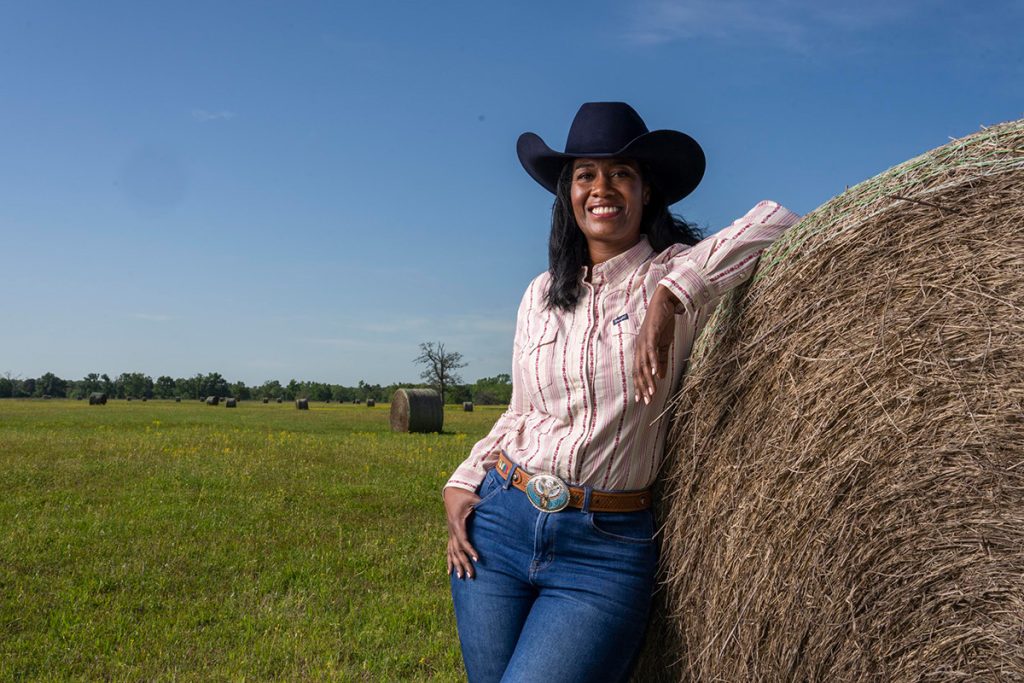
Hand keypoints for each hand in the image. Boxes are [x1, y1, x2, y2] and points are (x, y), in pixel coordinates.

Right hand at [443, 486, 480, 578]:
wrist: (452, 493)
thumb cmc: (464, 496)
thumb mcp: (474, 499)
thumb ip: (483, 504)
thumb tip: (495, 506)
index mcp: (457, 523)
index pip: (463, 540)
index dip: (470, 550)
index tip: (477, 559)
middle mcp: (452, 531)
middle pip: (457, 550)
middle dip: (464, 563)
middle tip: (471, 575)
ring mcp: (450, 533)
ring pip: (452, 553)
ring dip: (456, 565)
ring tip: (461, 578)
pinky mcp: (451, 535)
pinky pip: (449, 550)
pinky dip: (449, 561)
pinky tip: (449, 572)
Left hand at [633, 285, 678, 403]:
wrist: (664, 303)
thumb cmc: (662, 324)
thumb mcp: (664, 345)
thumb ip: (661, 360)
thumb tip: (660, 376)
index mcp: (642, 350)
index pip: (639, 371)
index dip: (640, 385)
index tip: (642, 399)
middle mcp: (640, 347)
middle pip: (639, 370)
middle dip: (642, 387)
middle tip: (646, 400)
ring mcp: (644, 340)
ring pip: (644, 363)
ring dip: (648, 379)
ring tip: (652, 391)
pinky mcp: (651, 333)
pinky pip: (651, 350)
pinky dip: (653, 361)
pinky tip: (655, 372)